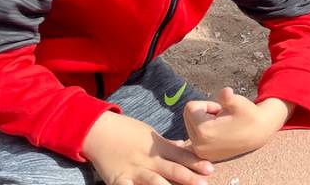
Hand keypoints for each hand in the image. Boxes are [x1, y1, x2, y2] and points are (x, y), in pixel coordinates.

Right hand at [83, 111, 213, 184]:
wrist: (99, 130)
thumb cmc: (126, 131)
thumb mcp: (150, 134)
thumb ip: (167, 144)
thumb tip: (185, 146)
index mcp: (157, 148)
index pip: (180, 155)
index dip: (195, 163)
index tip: (210, 169)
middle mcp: (148, 160)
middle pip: (172, 169)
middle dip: (188, 177)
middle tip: (204, 183)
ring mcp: (133, 170)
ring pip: (154, 181)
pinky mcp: (118, 180)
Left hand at [185, 87, 290, 161]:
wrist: (259, 133)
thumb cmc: (249, 115)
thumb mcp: (239, 103)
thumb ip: (228, 97)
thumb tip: (225, 91)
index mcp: (204, 132)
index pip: (191, 107)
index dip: (207, 103)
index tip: (221, 109)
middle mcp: (198, 146)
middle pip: (187, 116)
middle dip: (203, 112)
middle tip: (221, 116)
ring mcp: (200, 152)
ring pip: (190, 125)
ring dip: (203, 120)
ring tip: (221, 124)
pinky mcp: (204, 155)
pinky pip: (194, 136)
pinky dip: (202, 130)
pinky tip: (217, 132)